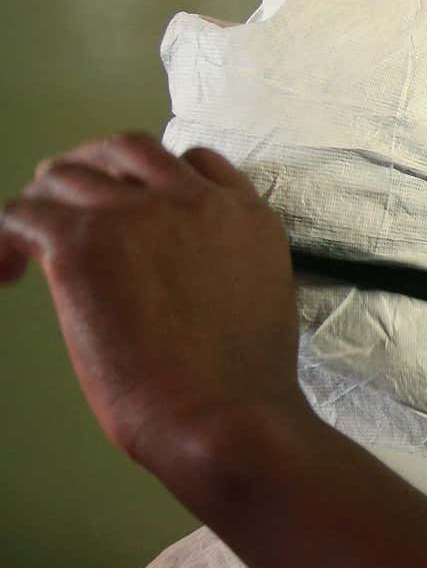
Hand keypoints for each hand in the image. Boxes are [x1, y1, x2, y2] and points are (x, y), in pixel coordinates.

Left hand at [0, 132, 309, 480]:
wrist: (225, 418)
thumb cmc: (246, 390)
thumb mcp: (260, 304)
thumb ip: (221, 270)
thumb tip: (176, 282)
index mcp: (247, 218)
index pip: (196, 163)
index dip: (156, 182)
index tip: (135, 212)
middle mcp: (195, 201)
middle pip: (127, 149)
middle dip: (92, 170)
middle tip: (69, 212)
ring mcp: (138, 214)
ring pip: (67, 173)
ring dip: (44, 202)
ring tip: (29, 246)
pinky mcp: (83, 240)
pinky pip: (19, 215)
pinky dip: (2, 241)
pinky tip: (6, 274)